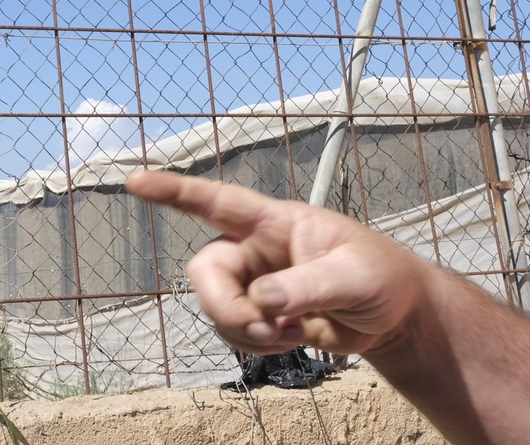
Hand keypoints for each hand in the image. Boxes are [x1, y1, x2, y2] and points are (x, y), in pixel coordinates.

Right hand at [127, 169, 435, 355]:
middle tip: (261, 329)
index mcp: (276, 222)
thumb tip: (261, 302)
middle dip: (224, 306)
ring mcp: (253, 283)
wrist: (394, 316)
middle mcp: (255, 249)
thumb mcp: (354, 277)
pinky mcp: (257, 315)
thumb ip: (307, 286)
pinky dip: (256, 346)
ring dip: (247, 332)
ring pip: (216, 307)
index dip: (174, 191)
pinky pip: (232, 333)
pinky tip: (292, 339)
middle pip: (206, 271)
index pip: (217, 201)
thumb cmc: (381, 278)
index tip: (135, 182)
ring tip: (294, 334)